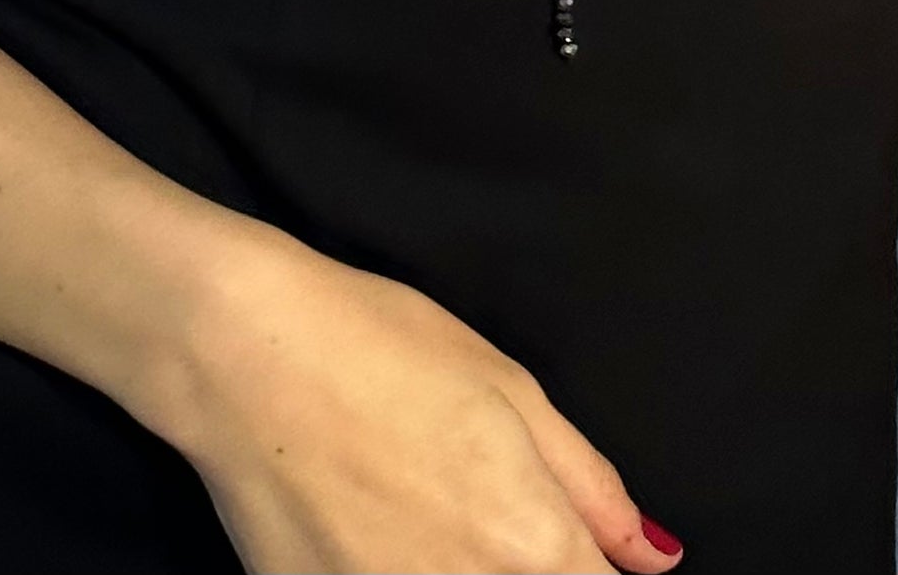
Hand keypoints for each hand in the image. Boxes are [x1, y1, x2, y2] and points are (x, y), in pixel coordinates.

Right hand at [167, 223, 687, 572]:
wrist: (243, 352)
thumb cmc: (378, 345)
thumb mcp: (508, 387)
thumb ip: (590, 488)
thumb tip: (654, 558)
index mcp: (532, 546)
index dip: (593, 574)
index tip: (571, 552)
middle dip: (531, 570)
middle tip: (477, 508)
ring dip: (464, 574)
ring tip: (424, 514)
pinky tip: (376, 531)